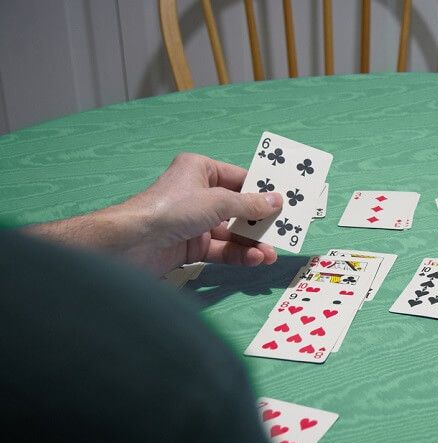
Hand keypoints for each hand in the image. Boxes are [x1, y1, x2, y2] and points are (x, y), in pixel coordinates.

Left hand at [26, 153, 282, 275]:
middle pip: (238, 208)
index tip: (286, 200)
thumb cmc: (171, 209)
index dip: (262, 189)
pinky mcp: (191, 246)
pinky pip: (222, 250)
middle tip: (284, 229)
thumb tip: (277, 201)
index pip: (239, 178)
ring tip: (272, 252)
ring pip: (232, 232)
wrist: (132, 243)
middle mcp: (198, 194)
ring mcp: (195, 222)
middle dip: (260, 221)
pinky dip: (239, 254)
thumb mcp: (217, 202)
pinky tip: (256, 259)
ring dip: (252, 242)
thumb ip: (249, 205)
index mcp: (200, 170)